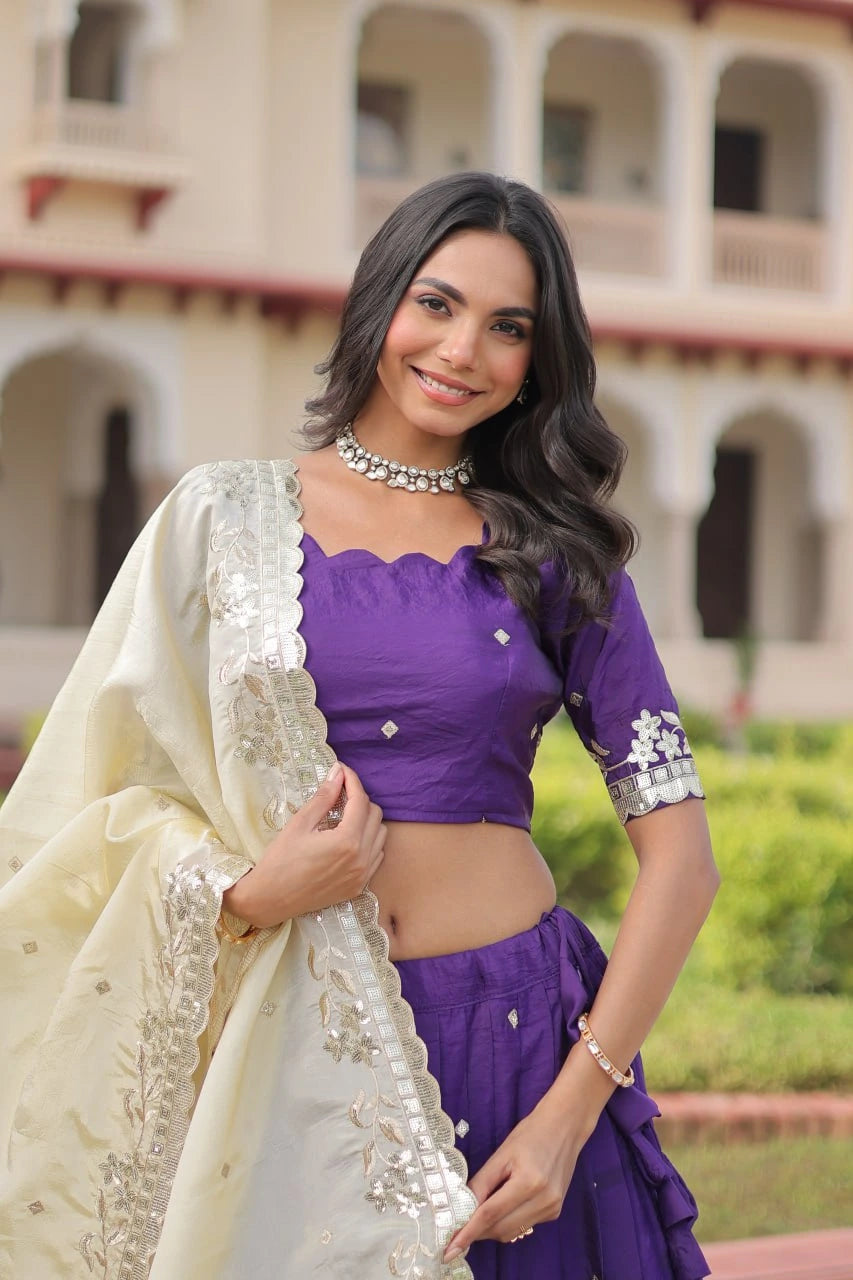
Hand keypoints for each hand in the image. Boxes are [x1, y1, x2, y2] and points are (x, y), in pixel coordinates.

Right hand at [222, 762, 386, 926]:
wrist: (270, 900)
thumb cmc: (280, 860)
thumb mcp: (300, 824)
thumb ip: (323, 797)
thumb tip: (338, 773)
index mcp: (347, 841)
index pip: (360, 801)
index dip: (352, 781)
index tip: (342, 770)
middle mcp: (361, 859)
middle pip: (375, 815)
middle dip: (359, 799)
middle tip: (340, 793)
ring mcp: (363, 875)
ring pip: (380, 835)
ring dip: (367, 820)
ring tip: (344, 815)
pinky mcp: (359, 886)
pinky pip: (376, 856)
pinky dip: (368, 841)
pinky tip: (349, 838)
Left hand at [443, 1095, 583, 1262]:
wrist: (564, 1127)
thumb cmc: (530, 1133)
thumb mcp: (501, 1154)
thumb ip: (482, 1182)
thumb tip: (461, 1207)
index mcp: (529, 1182)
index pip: (491, 1213)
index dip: (468, 1232)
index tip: (449, 1248)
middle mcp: (544, 1200)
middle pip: (501, 1228)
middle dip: (477, 1232)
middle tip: (458, 1228)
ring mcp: (552, 1209)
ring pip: (512, 1232)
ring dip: (491, 1229)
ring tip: (478, 1216)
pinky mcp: (554, 1212)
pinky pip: (523, 1225)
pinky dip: (507, 1222)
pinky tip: (502, 1207)